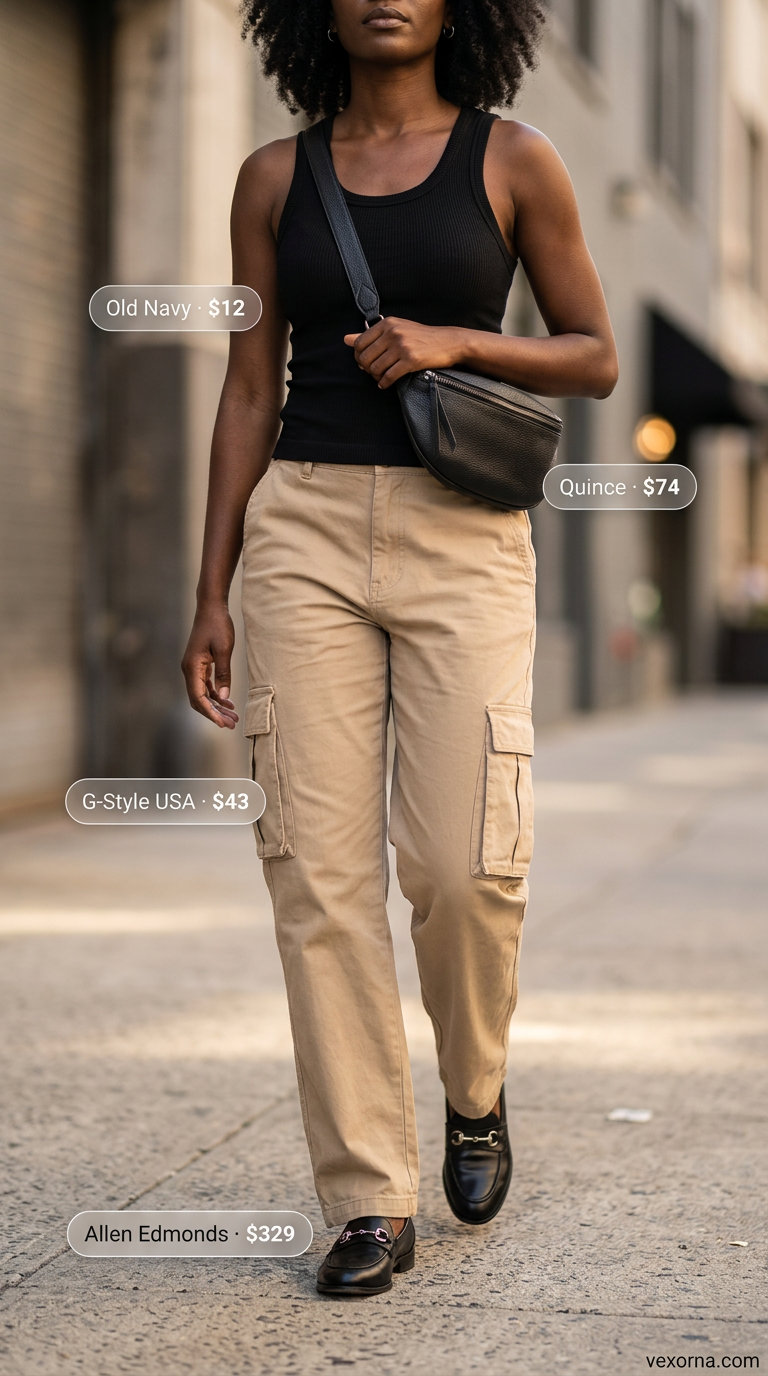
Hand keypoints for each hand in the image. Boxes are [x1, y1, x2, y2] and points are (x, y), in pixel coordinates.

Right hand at [181, 603, 238, 728]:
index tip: (222, 724)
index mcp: (192, 667)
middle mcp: (189, 669)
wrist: (211, 607)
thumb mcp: (224, 650)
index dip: (210, 713)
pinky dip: (215, 695)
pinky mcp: (199, 664)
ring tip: (233, 716)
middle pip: (199, 700)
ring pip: (202, 694)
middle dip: (214, 713)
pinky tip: (227, 702)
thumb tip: (223, 697)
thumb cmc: (217, 625)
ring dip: (216, 706)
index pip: (198, 698)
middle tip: (232, 724)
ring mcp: (193, 667)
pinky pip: (205, 685)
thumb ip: (224, 674)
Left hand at [343, 318, 460, 389]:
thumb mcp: (395, 329)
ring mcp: (402, 346)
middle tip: (372, 372)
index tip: (365, 362)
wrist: (448, 342)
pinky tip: (385, 383)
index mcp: (387, 324)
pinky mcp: (411, 360)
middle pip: (364, 357)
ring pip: (375, 368)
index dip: (358, 356)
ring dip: (375, 377)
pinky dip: (384, 383)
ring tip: (381, 377)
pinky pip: (389, 376)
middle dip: (365, 368)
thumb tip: (346, 339)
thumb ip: (370, 335)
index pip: (359, 343)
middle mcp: (393, 333)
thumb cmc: (421, 336)